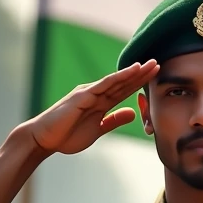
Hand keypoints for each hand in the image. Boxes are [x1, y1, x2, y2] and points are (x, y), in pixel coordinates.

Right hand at [23, 61, 159, 155]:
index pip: (124, 90)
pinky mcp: (82, 96)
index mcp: (101, 103)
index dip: (140, 83)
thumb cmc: (67, 135)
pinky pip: (103, 85)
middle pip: (123, 82)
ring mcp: (89, 93)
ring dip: (132, 73)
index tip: (155, 76)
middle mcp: (96, 94)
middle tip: (158, 64)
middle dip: (141, 74)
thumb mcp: (98, 130)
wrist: (45, 139)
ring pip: (115, 80)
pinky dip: (117, 77)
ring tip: (148, 65)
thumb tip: (131, 113)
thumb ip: (114, 121)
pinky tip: (130, 71)